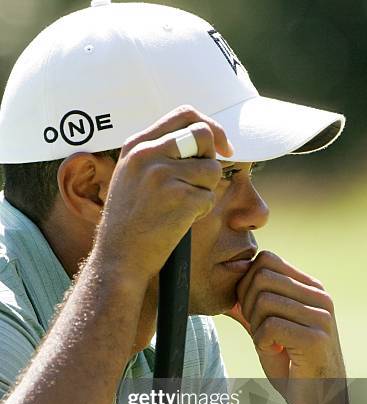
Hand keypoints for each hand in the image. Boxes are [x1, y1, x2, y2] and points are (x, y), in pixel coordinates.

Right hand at [95, 106, 232, 279]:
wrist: (118, 258)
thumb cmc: (129, 224)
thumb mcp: (131, 177)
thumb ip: (158, 154)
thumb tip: (201, 140)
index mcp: (136, 145)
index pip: (184, 115)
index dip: (210, 125)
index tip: (222, 146)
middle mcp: (148, 154)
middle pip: (203, 135)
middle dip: (211, 158)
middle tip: (202, 182)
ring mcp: (164, 175)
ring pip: (211, 170)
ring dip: (205, 190)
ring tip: (180, 209)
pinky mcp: (180, 198)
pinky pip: (209, 197)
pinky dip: (201, 212)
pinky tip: (178, 223)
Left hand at [226, 251, 346, 403]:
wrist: (315, 401)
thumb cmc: (291, 364)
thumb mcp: (269, 328)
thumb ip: (253, 305)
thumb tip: (225, 284)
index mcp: (311, 288)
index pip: (267, 259)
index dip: (247, 282)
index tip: (251, 311)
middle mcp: (320, 297)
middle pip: (262, 275)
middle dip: (247, 303)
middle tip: (257, 328)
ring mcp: (321, 316)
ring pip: (265, 300)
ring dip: (255, 325)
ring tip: (267, 341)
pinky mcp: (316, 338)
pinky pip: (270, 326)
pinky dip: (262, 341)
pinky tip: (274, 351)